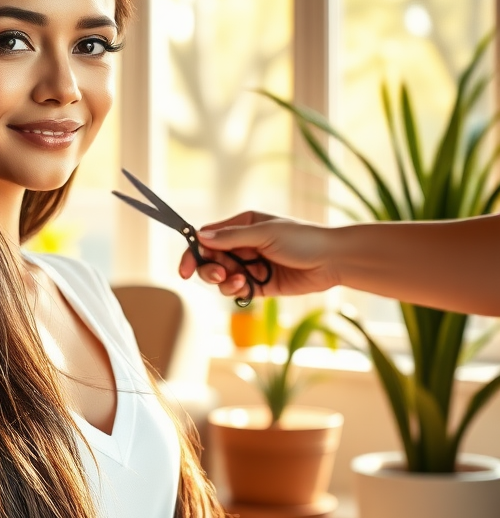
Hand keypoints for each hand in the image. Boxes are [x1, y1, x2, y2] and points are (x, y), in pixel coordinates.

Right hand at [177, 211, 342, 298]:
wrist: (332, 260)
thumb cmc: (302, 239)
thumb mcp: (264, 233)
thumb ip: (231, 237)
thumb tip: (200, 237)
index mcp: (242, 226)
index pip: (207, 238)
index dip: (193, 252)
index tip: (185, 269)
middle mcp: (243, 246)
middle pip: (210, 260)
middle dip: (209, 270)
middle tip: (218, 276)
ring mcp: (250, 266)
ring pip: (222, 278)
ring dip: (224, 282)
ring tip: (241, 281)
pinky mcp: (259, 285)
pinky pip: (237, 290)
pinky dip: (237, 291)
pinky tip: (248, 287)